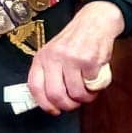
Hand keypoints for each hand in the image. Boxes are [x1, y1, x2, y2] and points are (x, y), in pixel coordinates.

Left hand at [27, 0, 123, 115]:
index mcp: (41, 57)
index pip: (35, 87)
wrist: (94, 22)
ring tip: (88, 88)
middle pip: (55, 95)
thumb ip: (49, 74)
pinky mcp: (88, 60)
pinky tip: (95, 75)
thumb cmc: (74, 42)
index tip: (54, 110)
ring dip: (86, 97)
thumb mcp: (53, 53)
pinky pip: (92, 85)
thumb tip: (47, 101)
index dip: (44, 104)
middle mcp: (53, 58)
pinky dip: (96, 86)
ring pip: (76, 94)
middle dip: (68, 105)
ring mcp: (71, 59)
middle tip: (75, 103)